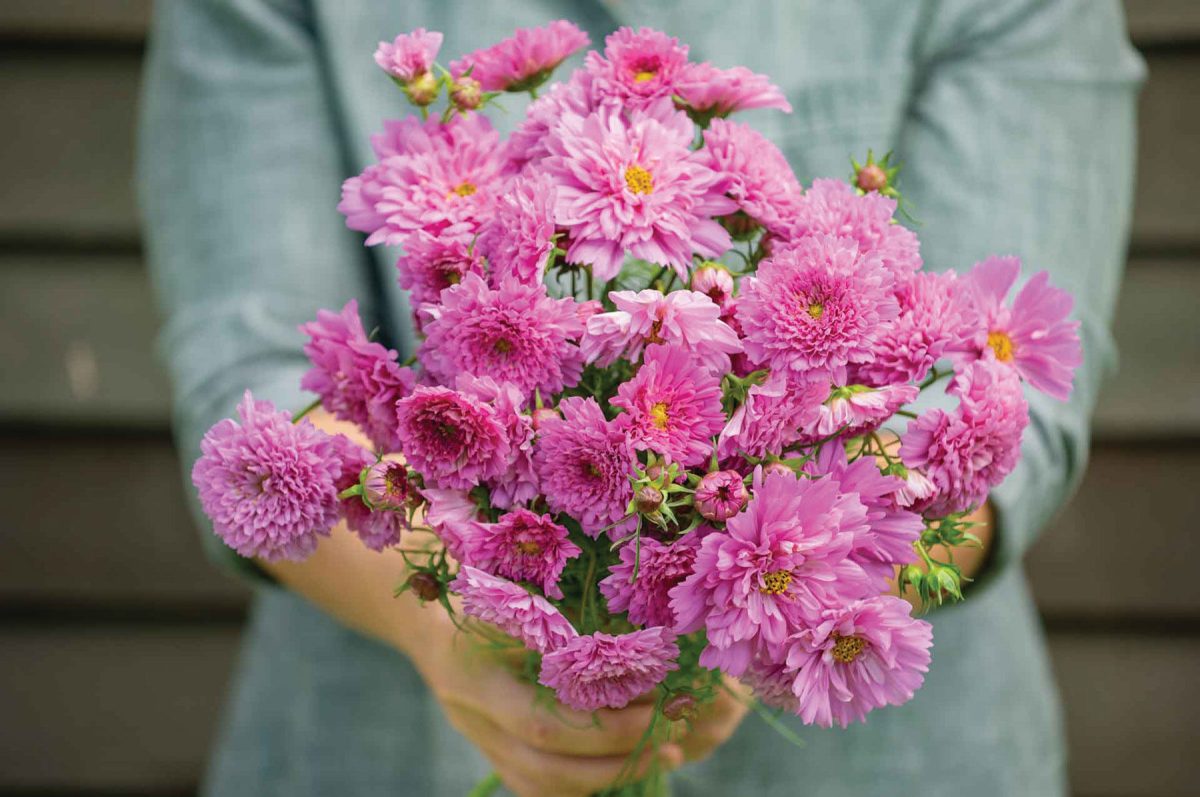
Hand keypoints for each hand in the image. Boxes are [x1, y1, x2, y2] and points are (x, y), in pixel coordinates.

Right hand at [404, 609, 748, 796]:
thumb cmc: (478, 588)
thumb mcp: (506, 590)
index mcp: (476, 671)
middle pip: (545, 758)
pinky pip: (534, 786)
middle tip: (670, 734)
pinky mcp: (490, 750)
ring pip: (541, 781)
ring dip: (608, 774)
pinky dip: (581, 783)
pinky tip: (624, 766)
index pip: (540, 720)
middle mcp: (473, 713)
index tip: (656, 702)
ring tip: (665, 753)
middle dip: (614, 753)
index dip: (602, 722)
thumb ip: (551, 614)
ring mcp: (479, 737)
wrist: (422, 619)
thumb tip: (632, 633)